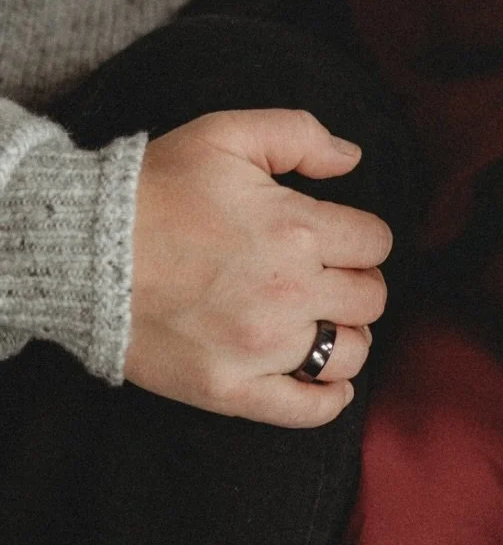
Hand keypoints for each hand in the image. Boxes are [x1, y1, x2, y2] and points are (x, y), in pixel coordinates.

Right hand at [127, 109, 392, 425]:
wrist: (83, 251)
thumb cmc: (155, 188)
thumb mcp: (226, 134)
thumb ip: (300, 134)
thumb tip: (352, 158)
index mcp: (297, 228)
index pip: (375, 242)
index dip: (362, 237)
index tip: (337, 237)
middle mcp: (289, 291)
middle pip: (370, 298)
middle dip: (356, 282)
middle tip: (326, 275)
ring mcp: (260, 347)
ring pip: (350, 353)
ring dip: (346, 335)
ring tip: (321, 320)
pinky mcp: (229, 388)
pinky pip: (307, 410)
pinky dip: (329, 399)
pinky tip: (326, 380)